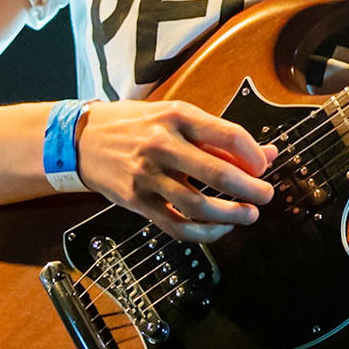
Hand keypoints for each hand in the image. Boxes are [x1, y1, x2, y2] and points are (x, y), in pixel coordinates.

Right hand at [76, 100, 277, 241]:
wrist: (82, 139)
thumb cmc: (135, 125)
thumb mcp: (176, 117)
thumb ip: (220, 138)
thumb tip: (265, 155)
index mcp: (177, 117)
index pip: (227, 134)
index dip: (253, 155)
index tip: (264, 167)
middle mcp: (162, 145)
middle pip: (215, 173)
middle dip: (249, 189)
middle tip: (265, 195)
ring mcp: (147, 176)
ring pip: (197, 205)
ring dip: (230, 214)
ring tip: (249, 215)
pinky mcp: (138, 202)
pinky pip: (176, 225)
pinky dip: (203, 232)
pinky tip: (219, 227)